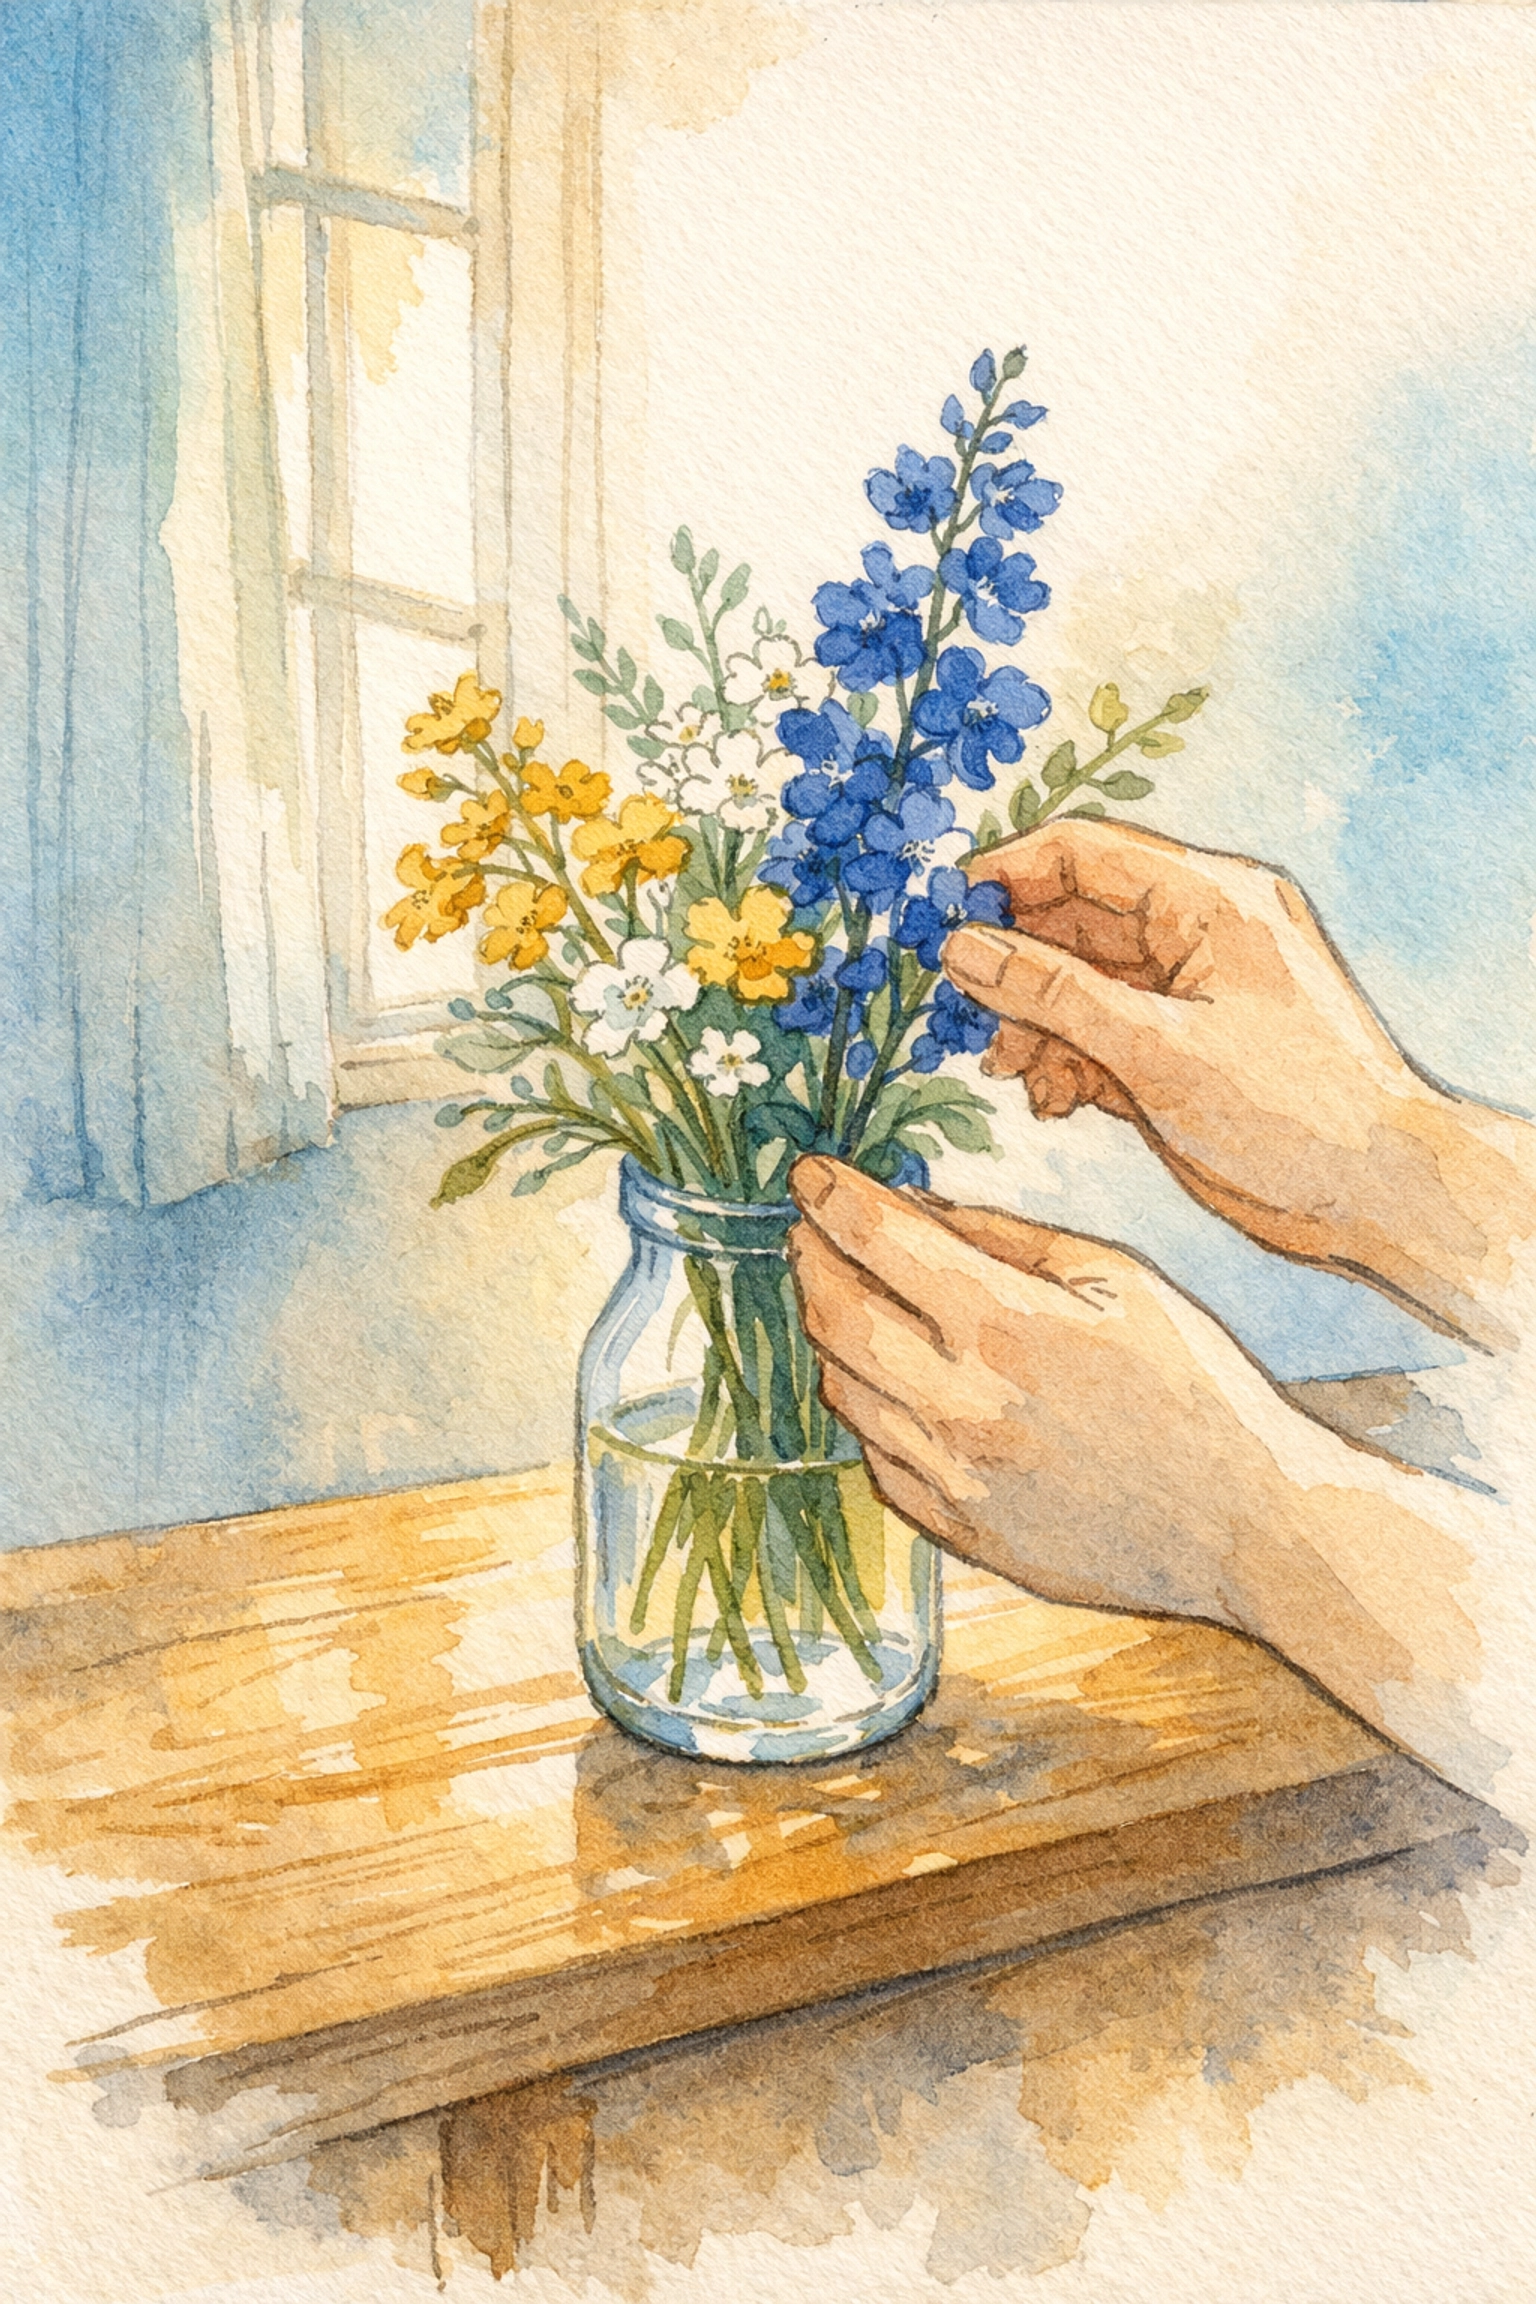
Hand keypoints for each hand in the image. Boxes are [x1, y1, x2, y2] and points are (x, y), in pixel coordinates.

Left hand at [789, 1155, 1531, 1826]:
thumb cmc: (1196, 1381)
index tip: (810, 1173)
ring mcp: (953, 1479)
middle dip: (809, 1260)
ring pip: (843, 1391)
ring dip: (830, 1334)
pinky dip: (868, 1410)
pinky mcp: (959, 1533)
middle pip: (833, 1316)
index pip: (876, 1239)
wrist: (1247, 1522)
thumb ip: (1005, 1237)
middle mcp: (962, 1406)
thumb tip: (911, 1206)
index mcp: (1007, 1325)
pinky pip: (875, 1460)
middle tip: (811, 1231)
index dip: (829, 1196)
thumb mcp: (1116, 1276)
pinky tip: (892, 1381)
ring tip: (847, 1296)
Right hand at [947, 820, 1535, 1349]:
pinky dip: (1068, 1060)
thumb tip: (960, 946)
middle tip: (962, 1020)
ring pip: (1079, 982)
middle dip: (1013, 968)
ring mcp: (1190, 992)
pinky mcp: (1182, 1048)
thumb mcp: (1156, 1048)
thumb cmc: (1292, 1110)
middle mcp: (1197, 931)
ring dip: (1034, 1024)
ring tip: (1012, 1077)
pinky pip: (1102, 1031)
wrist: (1380, 1194)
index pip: (1081, 853)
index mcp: (1207, 898)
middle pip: (1072, 919)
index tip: (937, 924)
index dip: (1003, 880)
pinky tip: (1052, 1103)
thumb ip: (1052, 994)